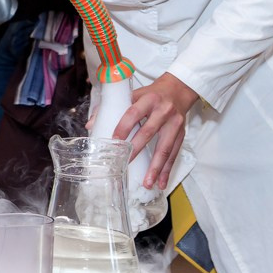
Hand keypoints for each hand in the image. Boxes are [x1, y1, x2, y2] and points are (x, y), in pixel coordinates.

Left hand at [113, 73, 197, 189]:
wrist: (178, 90)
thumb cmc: (151, 94)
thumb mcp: (133, 94)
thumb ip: (112, 108)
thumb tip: (91, 125)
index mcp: (148, 99)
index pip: (133, 113)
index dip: (123, 127)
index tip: (114, 141)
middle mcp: (163, 111)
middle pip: (148, 132)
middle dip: (136, 150)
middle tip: (125, 164)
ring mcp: (174, 124)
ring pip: (164, 148)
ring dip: (156, 167)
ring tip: (147, 183)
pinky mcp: (181, 134)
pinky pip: (174, 153)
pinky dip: (167, 169)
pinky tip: (161, 182)